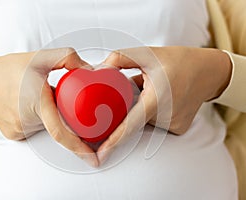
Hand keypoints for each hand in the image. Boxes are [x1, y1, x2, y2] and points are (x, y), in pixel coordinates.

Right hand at [0, 48, 98, 166]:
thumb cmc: (8, 69)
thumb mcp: (40, 56)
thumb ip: (67, 57)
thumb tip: (89, 70)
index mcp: (36, 102)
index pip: (60, 132)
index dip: (79, 147)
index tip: (94, 159)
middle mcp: (27, 121)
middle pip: (58, 122)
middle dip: (63, 112)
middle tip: (52, 95)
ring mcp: (20, 131)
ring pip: (47, 125)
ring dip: (49, 113)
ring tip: (35, 95)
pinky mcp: (15, 135)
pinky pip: (36, 128)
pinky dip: (39, 117)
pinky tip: (27, 104)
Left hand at [97, 46, 231, 163]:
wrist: (209, 71)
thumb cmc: (179, 61)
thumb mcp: (147, 53)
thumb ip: (120, 58)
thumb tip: (100, 69)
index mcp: (156, 100)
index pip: (130, 125)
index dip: (113, 141)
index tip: (100, 155)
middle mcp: (165, 117)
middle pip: (133, 118)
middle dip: (127, 105)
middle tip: (141, 86)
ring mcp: (173, 126)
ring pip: (143, 119)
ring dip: (141, 106)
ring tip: (154, 88)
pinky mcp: (178, 129)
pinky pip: (155, 122)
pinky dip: (151, 111)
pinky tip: (162, 98)